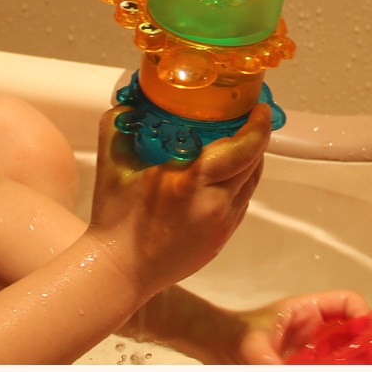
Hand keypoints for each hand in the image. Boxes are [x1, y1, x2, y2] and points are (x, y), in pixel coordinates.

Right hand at [88, 103, 270, 297]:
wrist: (119, 270)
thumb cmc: (114, 219)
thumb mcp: (112, 163)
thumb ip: (119, 124)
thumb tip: (129, 100)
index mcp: (191, 183)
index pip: (242, 149)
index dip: (258, 126)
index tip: (259, 107)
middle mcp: (215, 205)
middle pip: (253, 162)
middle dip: (256, 136)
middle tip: (248, 115)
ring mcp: (222, 225)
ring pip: (251, 182)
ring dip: (250, 158)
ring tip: (239, 139)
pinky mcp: (222, 238)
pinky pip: (241, 201)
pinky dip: (240, 180)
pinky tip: (225, 171)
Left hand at [233, 290, 370, 364]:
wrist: (212, 348)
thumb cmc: (232, 336)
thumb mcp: (252, 348)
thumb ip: (271, 364)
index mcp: (308, 310)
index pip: (348, 303)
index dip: (364, 319)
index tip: (369, 344)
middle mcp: (316, 329)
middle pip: (355, 335)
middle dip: (368, 353)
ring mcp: (314, 351)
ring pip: (347, 356)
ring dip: (355, 365)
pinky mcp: (305, 367)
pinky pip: (330, 369)